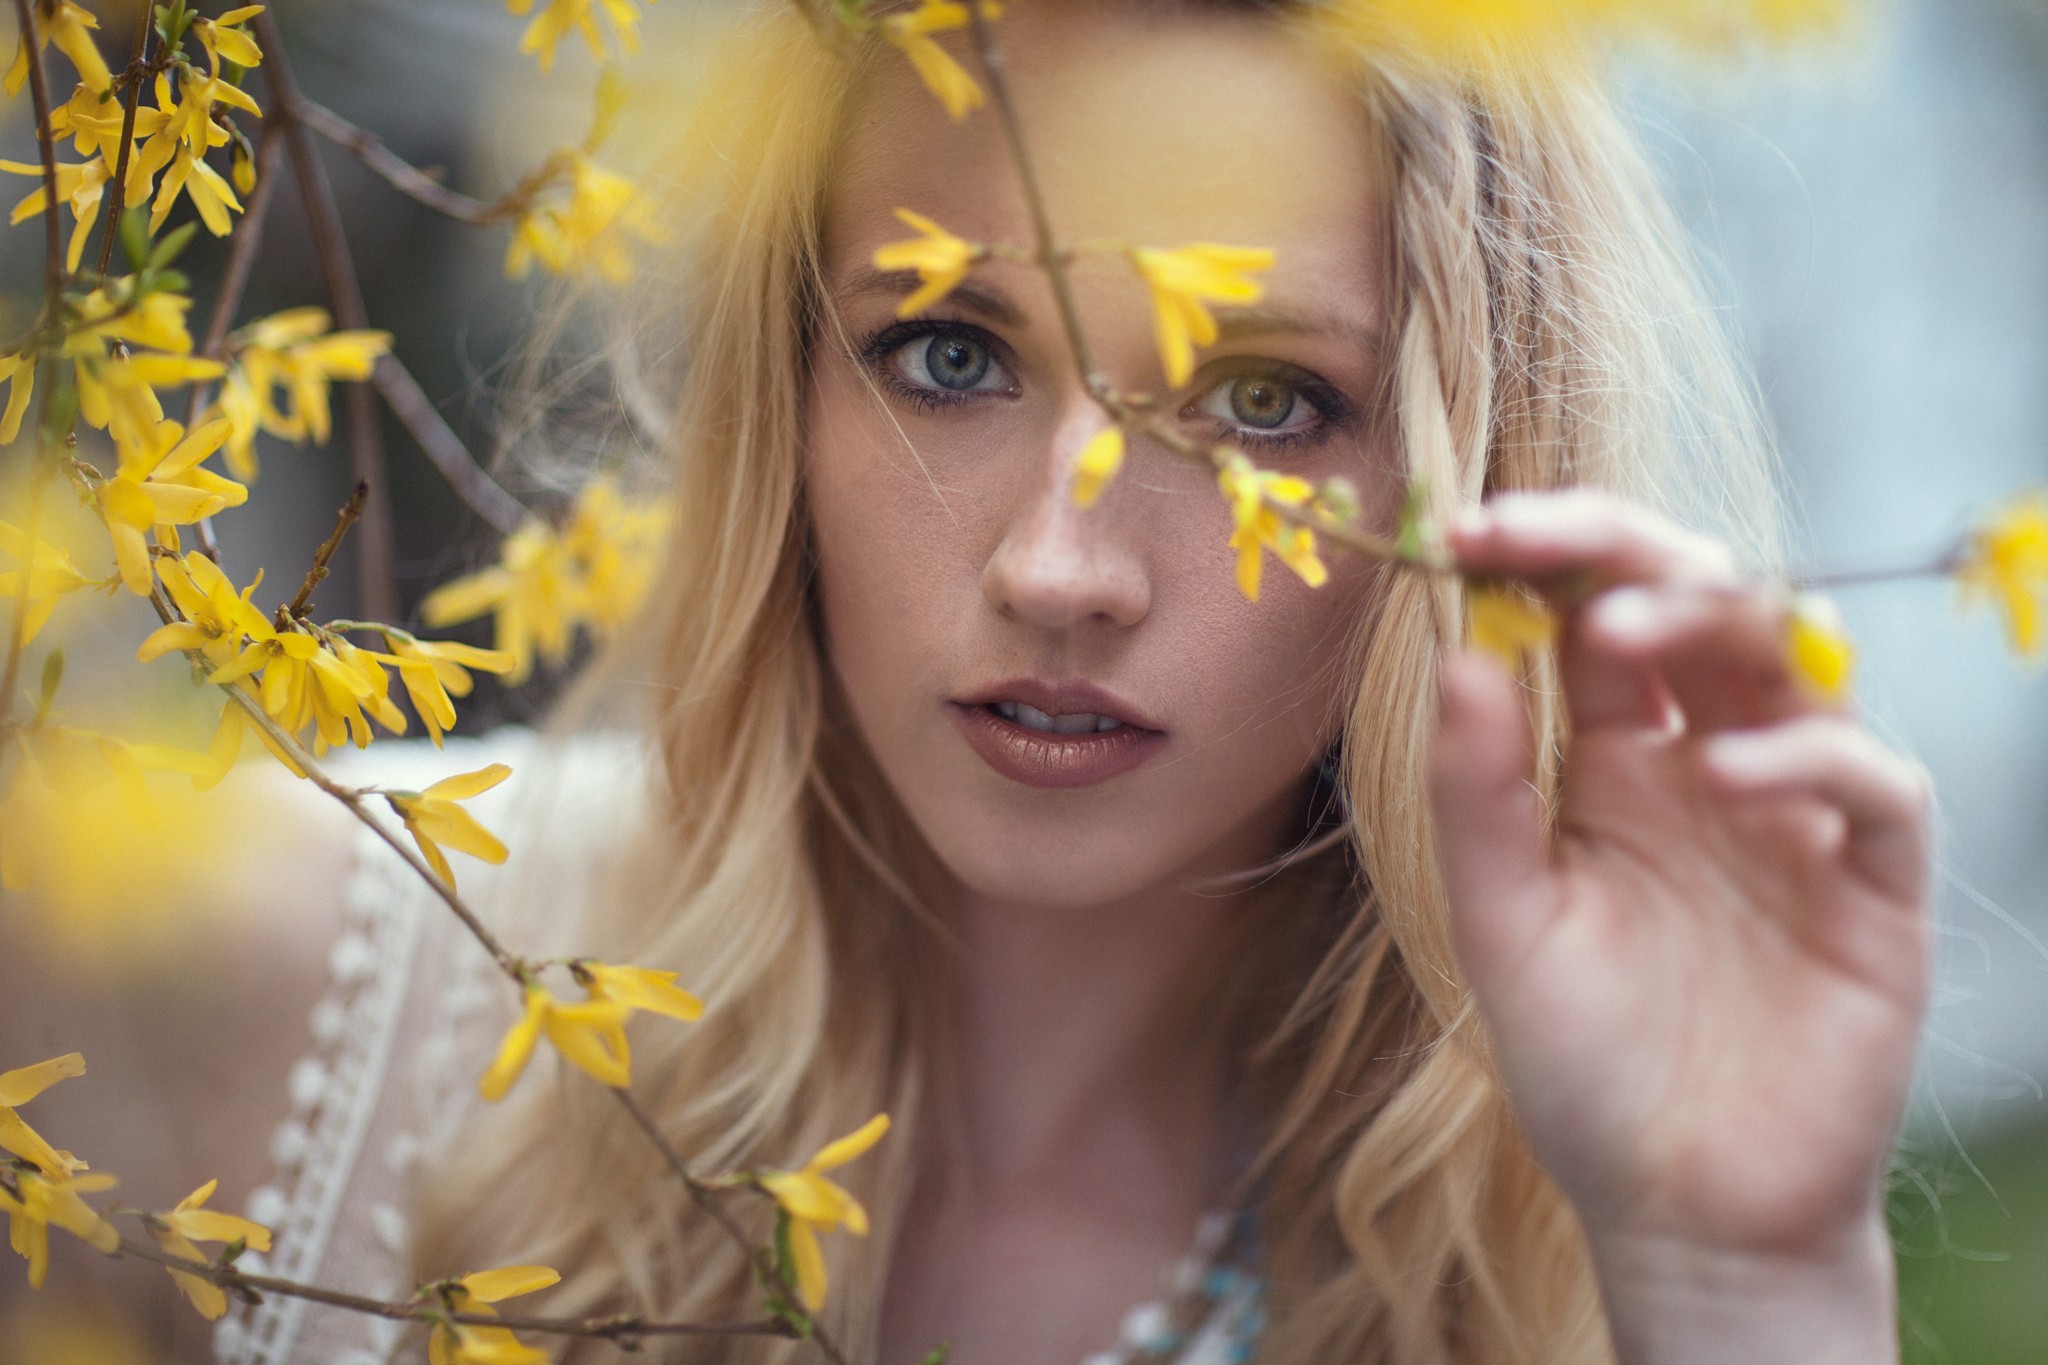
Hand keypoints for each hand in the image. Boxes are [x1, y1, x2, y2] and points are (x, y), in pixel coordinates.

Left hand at [1428, 492, 1931, 1363]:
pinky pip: (1871, 782)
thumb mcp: (1501, 922)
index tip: (1460, 529)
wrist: (1677, 1207)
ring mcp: (1799, 814)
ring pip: (1791, 655)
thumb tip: (1459, 654)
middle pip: (1697, 602)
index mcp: (1617, 762)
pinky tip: (1727, 774)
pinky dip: (1808, 756)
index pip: (1593, 616)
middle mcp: (1710, 763)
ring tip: (1614, 634)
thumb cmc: (1582, 1064)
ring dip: (1706, 620)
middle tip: (1526, 536)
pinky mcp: (1874, 884)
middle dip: (1617, 550)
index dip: (1540, 558)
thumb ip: (1479, 793)